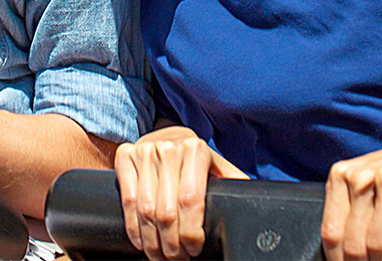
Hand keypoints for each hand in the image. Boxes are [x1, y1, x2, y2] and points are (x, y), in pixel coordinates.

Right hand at [113, 127, 247, 259]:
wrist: (167, 133)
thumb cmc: (195, 157)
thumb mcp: (216, 164)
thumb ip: (232, 181)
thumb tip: (257, 199)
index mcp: (196, 149)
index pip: (190, 200)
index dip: (190, 231)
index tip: (194, 248)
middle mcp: (168, 148)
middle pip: (166, 211)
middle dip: (172, 244)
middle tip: (177, 258)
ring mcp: (144, 150)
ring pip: (145, 209)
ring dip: (152, 241)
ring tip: (161, 256)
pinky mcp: (125, 155)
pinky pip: (127, 200)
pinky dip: (133, 227)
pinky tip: (141, 242)